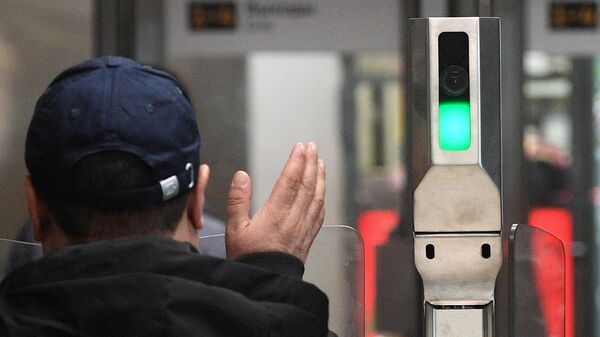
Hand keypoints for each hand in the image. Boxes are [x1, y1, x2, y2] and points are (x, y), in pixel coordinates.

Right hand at [225, 142, 325, 261]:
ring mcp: (304, 228)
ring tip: (320, 162)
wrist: (265, 281)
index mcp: (276, 214)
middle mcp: (293, 218)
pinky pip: (319, 213)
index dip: (296, 162)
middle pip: (306, 185)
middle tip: (312, 146)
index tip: (300, 147)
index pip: (290, 181)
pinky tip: (322, 191)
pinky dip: (322, 197)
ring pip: (316, 197)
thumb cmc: (248, 257)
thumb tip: (241, 176)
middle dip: (310, 163)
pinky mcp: (308, 237)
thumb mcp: (234, 229)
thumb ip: (237, 200)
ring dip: (319, 177)